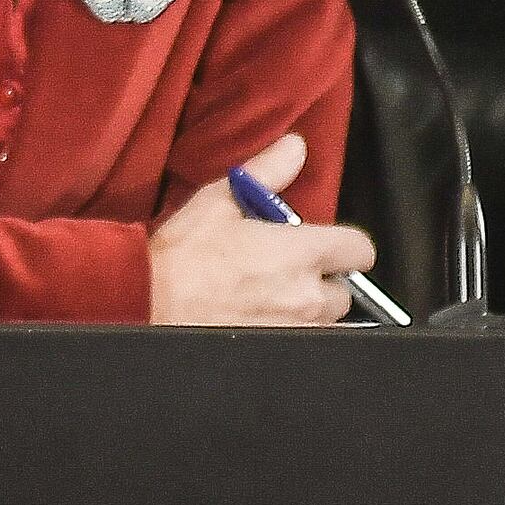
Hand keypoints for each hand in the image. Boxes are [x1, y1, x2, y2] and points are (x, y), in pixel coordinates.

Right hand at [147, 135, 376, 325]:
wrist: (144, 308)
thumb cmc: (179, 260)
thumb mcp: (218, 203)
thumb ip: (266, 173)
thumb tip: (294, 148)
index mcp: (302, 252)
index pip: (360, 250)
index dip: (347, 248)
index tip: (330, 247)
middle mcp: (306, 295)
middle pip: (343, 292)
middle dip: (323, 284)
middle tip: (289, 275)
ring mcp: (293, 330)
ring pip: (322, 324)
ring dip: (305, 314)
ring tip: (268, 303)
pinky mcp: (275, 355)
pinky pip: (298, 345)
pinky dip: (286, 336)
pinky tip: (257, 324)